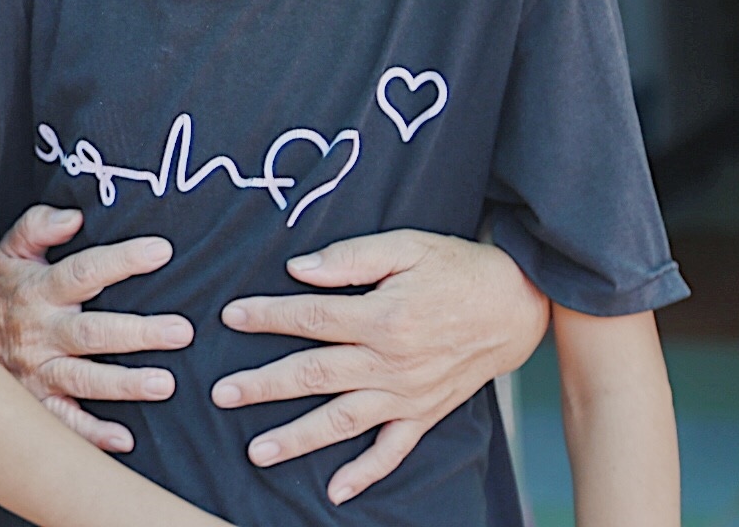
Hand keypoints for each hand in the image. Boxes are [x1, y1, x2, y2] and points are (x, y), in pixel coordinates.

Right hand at [0, 205, 194, 452]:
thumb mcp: (6, 252)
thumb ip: (37, 227)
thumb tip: (74, 215)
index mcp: (39, 290)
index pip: (84, 271)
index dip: (122, 260)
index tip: (161, 251)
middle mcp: (41, 333)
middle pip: (93, 333)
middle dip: (138, 333)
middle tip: (181, 331)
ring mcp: (38, 372)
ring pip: (85, 380)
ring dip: (125, 384)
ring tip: (165, 384)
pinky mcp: (36, 403)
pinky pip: (64, 423)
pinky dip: (92, 434)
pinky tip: (125, 439)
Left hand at [211, 230, 547, 504]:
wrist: (516, 304)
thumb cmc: (457, 268)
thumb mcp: (407, 246)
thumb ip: (352, 257)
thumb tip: (300, 269)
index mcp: (384, 316)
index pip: (311, 318)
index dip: (267, 317)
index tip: (230, 317)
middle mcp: (392, 362)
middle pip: (314, 375)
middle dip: (263, 385)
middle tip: (221, 395)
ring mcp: (408, 394)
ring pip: (342, 421)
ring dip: (298, 438)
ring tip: (256, 452)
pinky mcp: (425, 413)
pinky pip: (392, 451)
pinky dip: (365, 473)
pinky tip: (335, 491)